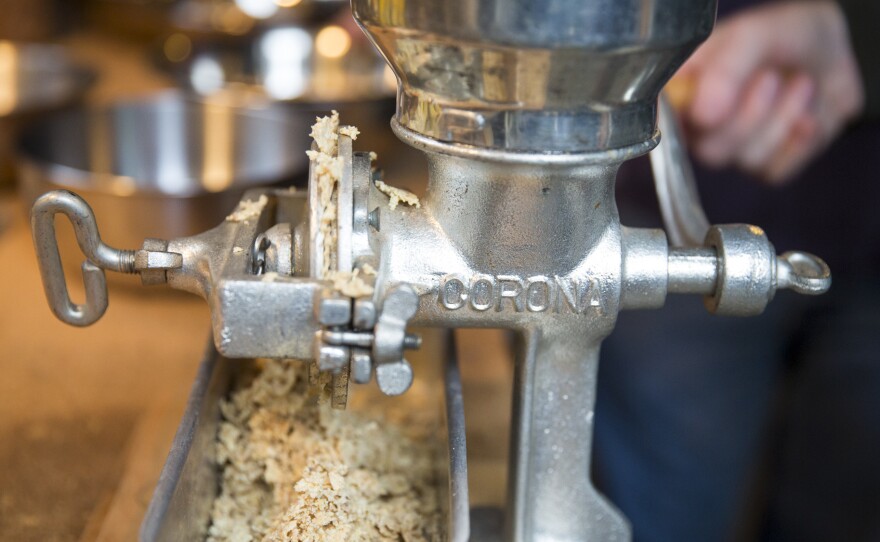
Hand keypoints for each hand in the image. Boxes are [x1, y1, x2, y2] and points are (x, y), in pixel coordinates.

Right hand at [673, 1, 863, 182]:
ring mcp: (734, 148)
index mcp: (686, 91)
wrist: (837, 51)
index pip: (666, 124)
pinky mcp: (767, 164)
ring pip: (747, 159)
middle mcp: (702, 125)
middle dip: (752, 114)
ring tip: (799, 84)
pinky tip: (809, 116)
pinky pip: (775, 171)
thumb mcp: (752, 36)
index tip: (716, 107)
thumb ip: (725, 70)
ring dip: (783, 119)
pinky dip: (800, 142)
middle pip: (710, 150)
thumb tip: (703, 115)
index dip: (691, 122)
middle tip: (771, 78)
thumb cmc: (786, 36)